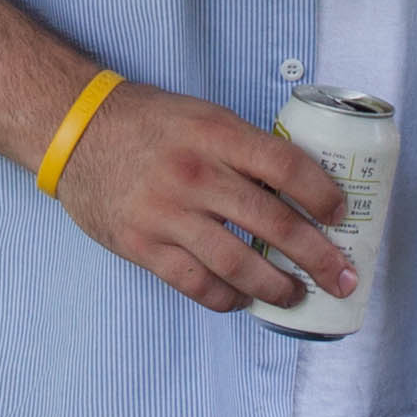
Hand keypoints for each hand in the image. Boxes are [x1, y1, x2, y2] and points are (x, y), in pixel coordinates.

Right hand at [46, 82, 354, 316]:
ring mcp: (167, 214)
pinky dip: (227, 298)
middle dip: (316, 256)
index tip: (341, 214)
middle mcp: (196, 174)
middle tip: (341, 277)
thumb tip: (298, 189)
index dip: (322, 195)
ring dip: (276, 286)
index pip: (286, 168)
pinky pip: (196, 283)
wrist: (75, 134)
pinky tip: (244, 299)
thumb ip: (245, 149)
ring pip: (238, 264)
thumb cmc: (148, 124)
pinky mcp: (143, 245)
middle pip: (273, 222)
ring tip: (296, 295)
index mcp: (217, 135)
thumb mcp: (203, 117)